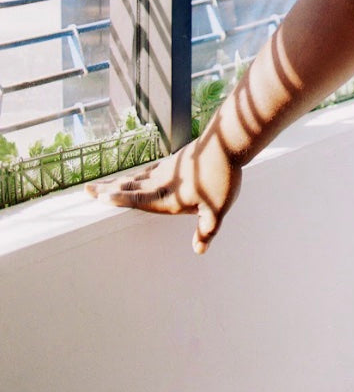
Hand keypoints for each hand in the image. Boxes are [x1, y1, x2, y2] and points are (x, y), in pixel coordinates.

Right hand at [88, 127, 241, 253]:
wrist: (228, 141)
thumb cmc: (223, 176)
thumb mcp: (218, 209)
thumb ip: (206, 230)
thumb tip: (198, 250)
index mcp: (168, 196)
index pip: (138, 199)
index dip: (119, 199)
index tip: (99, 197)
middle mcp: (162, 182)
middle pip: (130, 186)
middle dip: (108, 189)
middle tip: (87, 189)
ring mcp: (168, 169)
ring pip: (137, 176)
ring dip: (118, 181)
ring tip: (102, 185)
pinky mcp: (175, 160)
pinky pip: (149, 169)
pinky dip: (137, 173)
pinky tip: (136, 174)